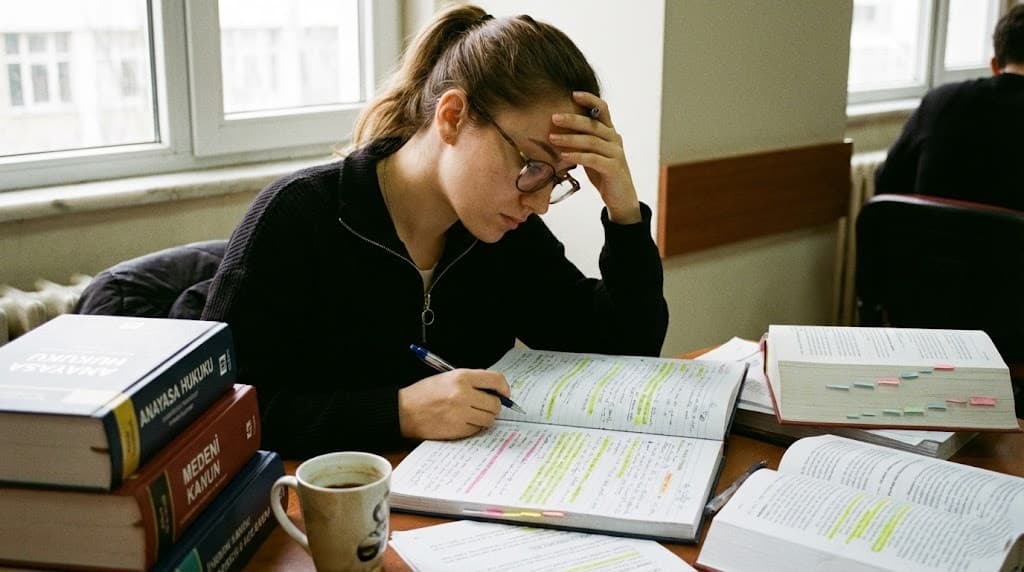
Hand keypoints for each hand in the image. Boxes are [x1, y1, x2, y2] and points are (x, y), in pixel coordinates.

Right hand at [398, 369, 509, 439]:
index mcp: (462, 377)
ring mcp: (461, 414)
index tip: (504, 393)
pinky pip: (477, 429)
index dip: (504, 387)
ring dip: (485, 417)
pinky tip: (463, 421)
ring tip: (473, 414)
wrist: (404, 411)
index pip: (496, 380)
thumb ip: (471, 381)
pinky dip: (474, 427)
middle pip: (495, 403)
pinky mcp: (457, 429)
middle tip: (485, 405)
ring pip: (489, 419)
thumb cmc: (425, 393)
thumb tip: (495, 390)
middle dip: (493, 405)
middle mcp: (463, 394)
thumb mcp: (448, 378)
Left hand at [549, 91, 641, 223]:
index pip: (602, 109)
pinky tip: (563, 156)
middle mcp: (615, 139)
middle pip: (593, 124)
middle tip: (554, 118)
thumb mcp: (592, 153)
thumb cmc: (603, 174)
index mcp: (610, 133)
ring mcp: (616, 153)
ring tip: (552, 138)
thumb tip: (558, 130)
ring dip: (570, 138)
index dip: (589, 99)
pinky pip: (593, 159)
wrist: (621, 198)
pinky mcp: (613, 168)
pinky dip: (577, 156)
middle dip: (572, 119)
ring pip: (592, 141)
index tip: (573, 93)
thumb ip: (582, 141)